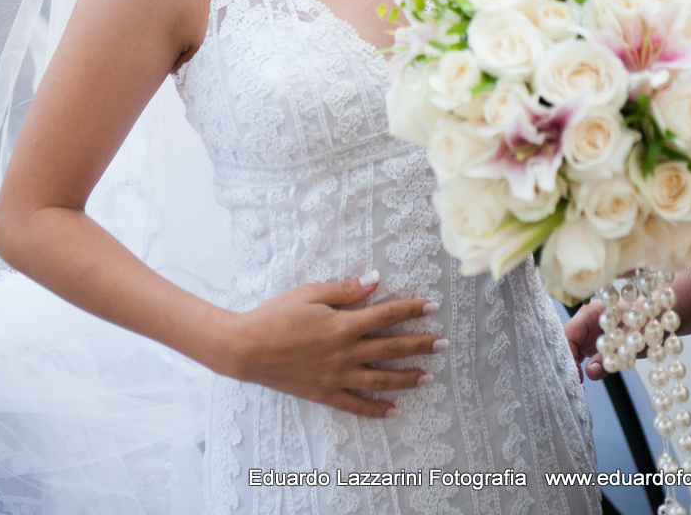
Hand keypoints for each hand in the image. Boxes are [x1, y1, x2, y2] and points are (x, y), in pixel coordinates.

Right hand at [222, 271, 444, 417]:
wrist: (247, 348)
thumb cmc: (276, 314)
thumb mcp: (310, 293)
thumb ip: (345, 290)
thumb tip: (375, 280)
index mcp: (344, 325)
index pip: (387, 316)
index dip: (412, 310)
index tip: (432, 307)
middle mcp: (346, 353)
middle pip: (391, 348)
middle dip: (420, 345)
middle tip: (443, 343)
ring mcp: (336, 377)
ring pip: (380, 379)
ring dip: (407, 377)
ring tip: (428, 376)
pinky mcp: (324, 394)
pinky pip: (356, 405)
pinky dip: (376, 409)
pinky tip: (393, 409)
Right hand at [564, 271, 690, 382]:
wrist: (667, 315)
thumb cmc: (651, 319)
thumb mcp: (632, 340)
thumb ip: (610, 355)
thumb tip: (590, 372)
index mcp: (592, 313)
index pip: (567, 334)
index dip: (566, 356)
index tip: (573, 376)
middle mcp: (590, 322)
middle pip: (570, 343)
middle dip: (571, 363)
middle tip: (576, 384)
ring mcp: (596, 333)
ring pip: (580, 352)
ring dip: (580, 367)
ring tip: (581, 383)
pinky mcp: (604, 344)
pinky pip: (593, 357)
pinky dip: (591, 368)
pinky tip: (591, 378)